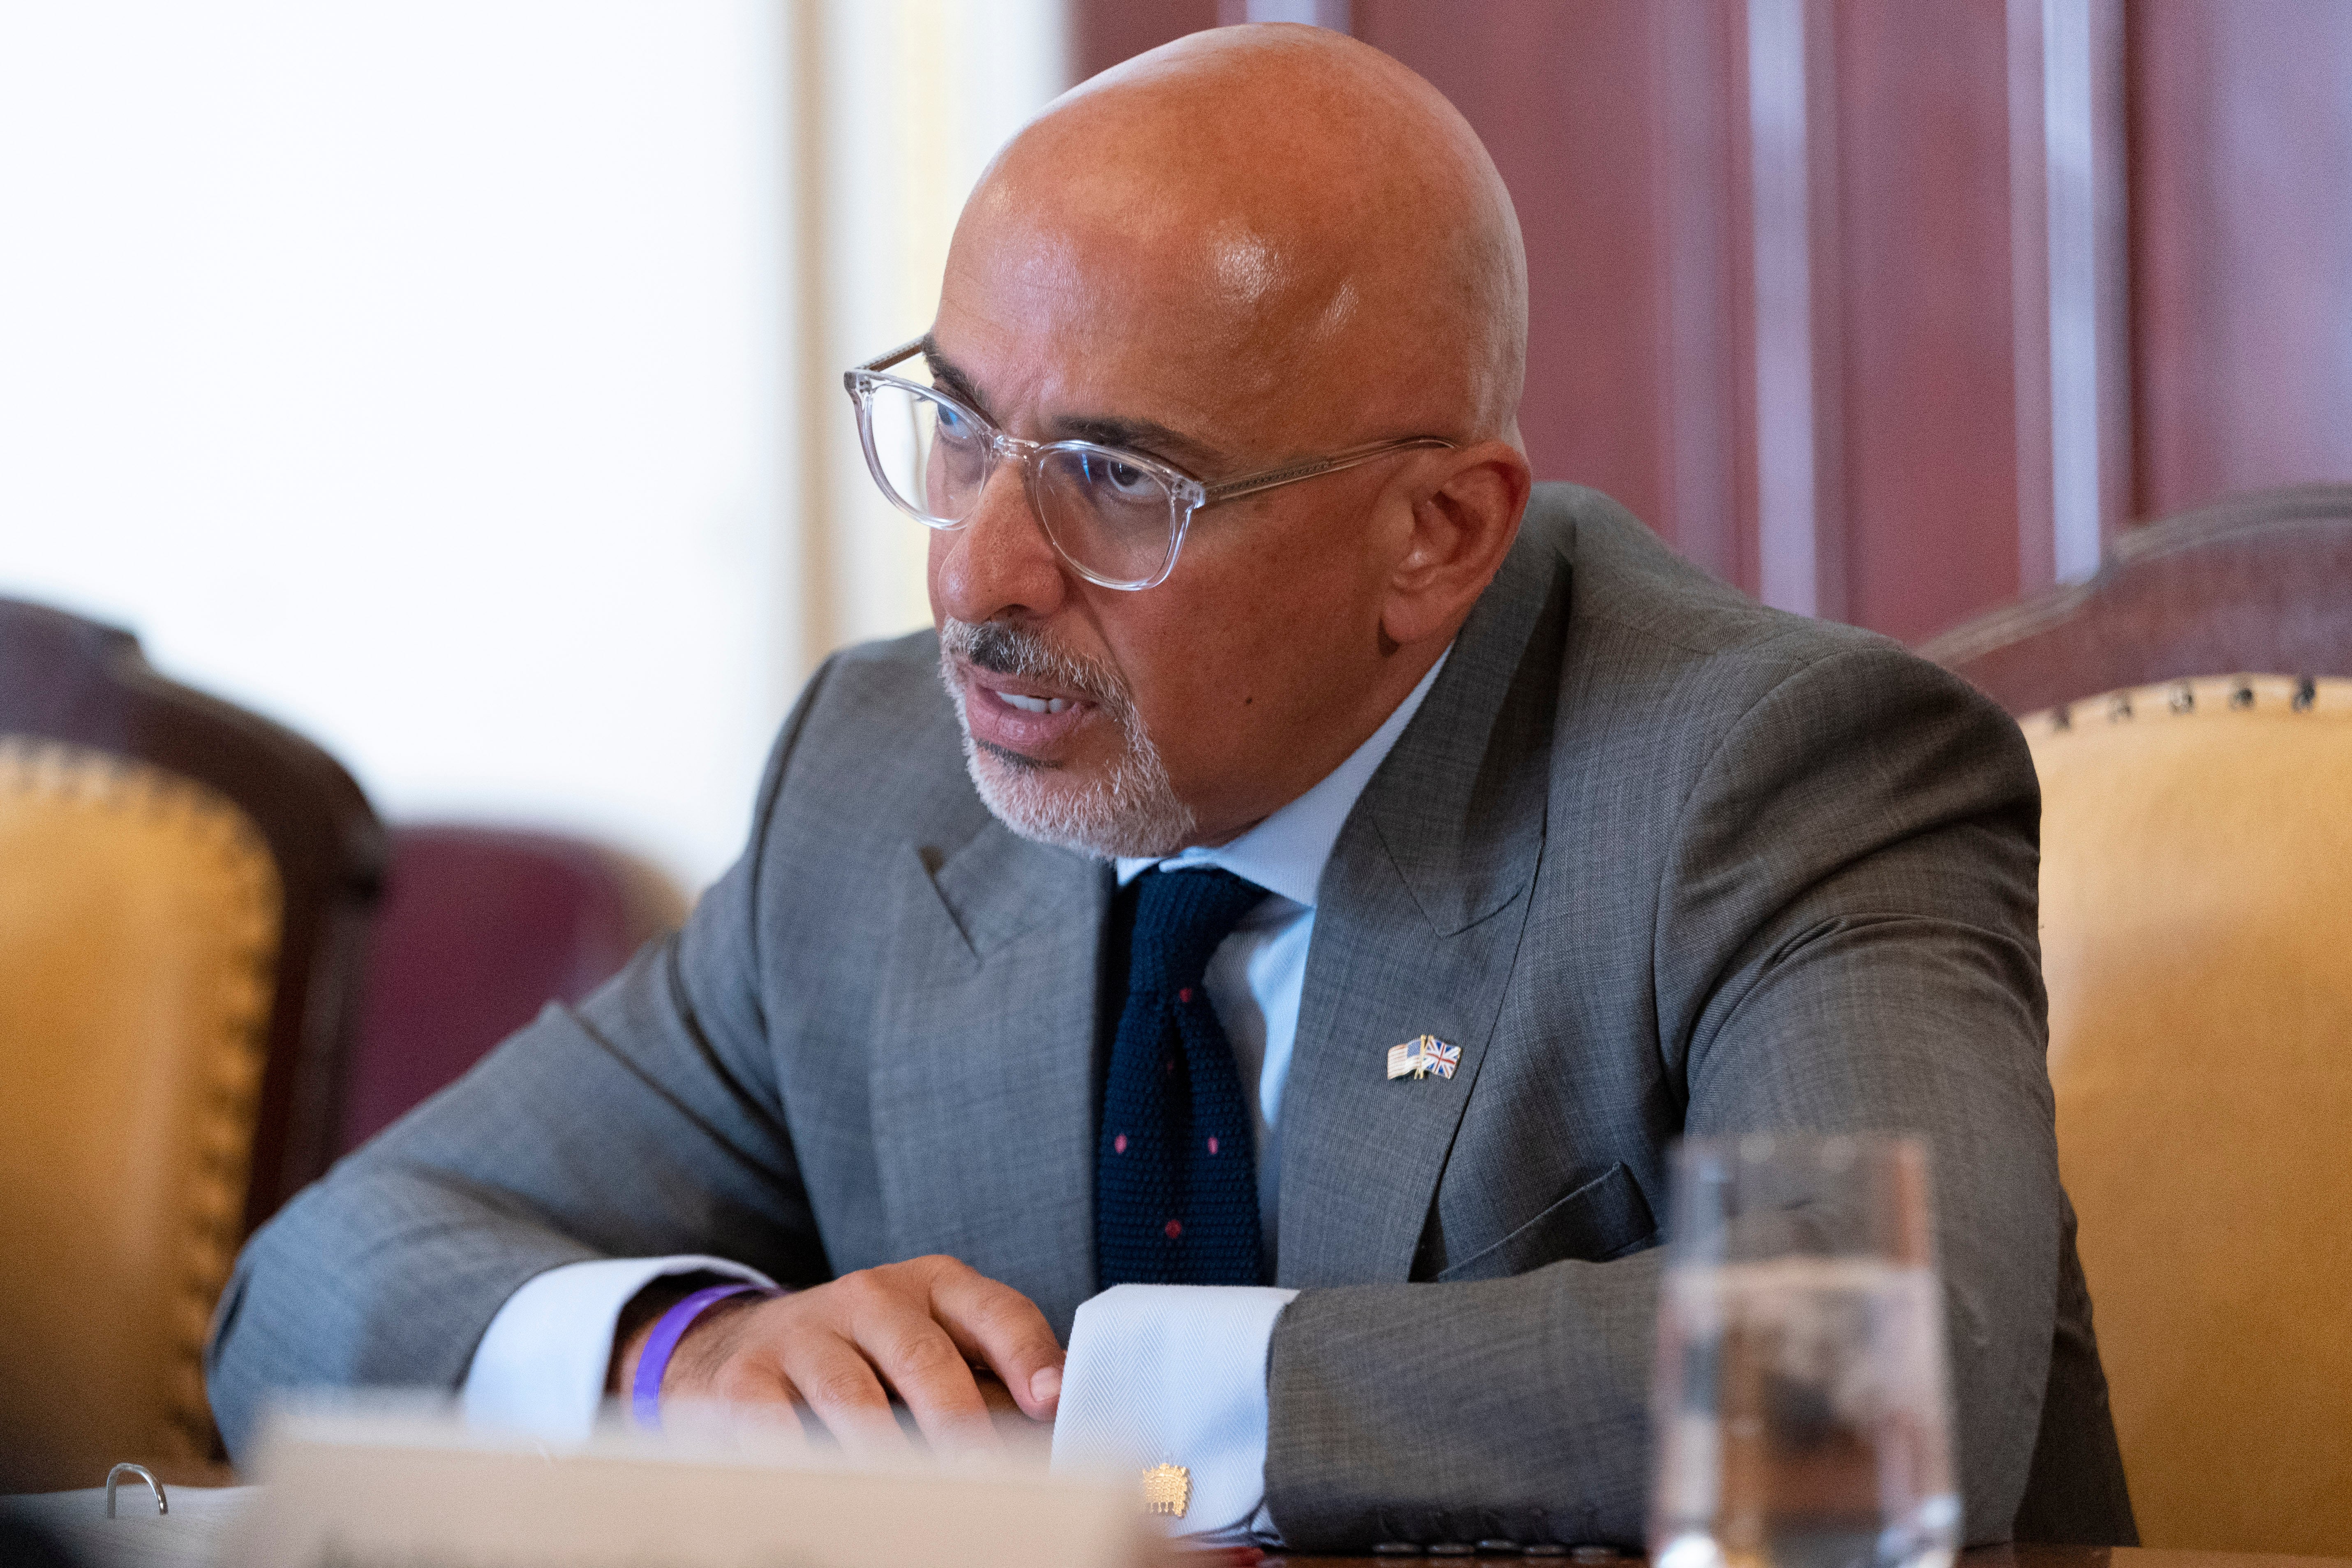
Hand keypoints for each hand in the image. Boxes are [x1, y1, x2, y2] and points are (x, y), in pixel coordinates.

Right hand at [613, 1256, 1063, 1455]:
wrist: (740, 1344)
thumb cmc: (865, 1356)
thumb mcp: (931, 1343)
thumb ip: (991, 1374)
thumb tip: (1059, 1425)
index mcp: (934, 1286)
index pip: (996, 1313)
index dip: (1027, 1356)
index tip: (1052, 1402)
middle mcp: (871, 1296)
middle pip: (926, 1358)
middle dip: (960, 1421)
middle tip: (985, 1474)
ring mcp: (805, 1332)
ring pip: (854, 1398)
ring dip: (889, 1453)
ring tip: (917, 1497)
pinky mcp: (746, 1376)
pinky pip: (779, 1427)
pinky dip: (808, 1463)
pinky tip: (834, 1493)